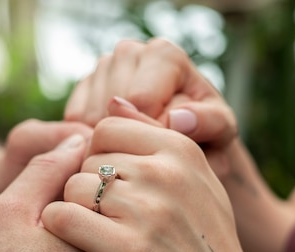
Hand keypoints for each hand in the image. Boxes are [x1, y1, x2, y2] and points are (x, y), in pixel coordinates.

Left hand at [42, 118, 256, 251]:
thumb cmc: (204, 243)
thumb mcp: (195, 181)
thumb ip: (154, 138)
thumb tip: (113, 100)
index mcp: (181, 150)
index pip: (107, 127)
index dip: (100, 156)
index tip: (111, 186)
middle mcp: (165, 173)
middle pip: (87, 159)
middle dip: (90, 188)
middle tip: (109, 218)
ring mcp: (148, 211)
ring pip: (73, 188)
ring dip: (77, 211)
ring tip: (101, 234)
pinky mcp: (127, 250)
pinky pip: (63, 219)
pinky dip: (63, 231)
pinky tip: (83, 245)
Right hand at [65, 38, 237, 181]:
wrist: (187, 137)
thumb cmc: (206, 132)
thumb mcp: (220, 129)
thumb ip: (207, 122)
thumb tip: (178, 119)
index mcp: (164, 55)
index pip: (139, 100)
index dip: (149, 134)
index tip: (165, 149)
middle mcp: (130, 52)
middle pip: (109, 106)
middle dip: (127, 139)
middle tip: (147, 156)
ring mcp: (103, 69)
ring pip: (88, 117)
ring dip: (108, 143)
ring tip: (135, 153)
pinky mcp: (83, 90)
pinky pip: (73, 124)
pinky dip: (91, 142)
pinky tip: (117, 148)